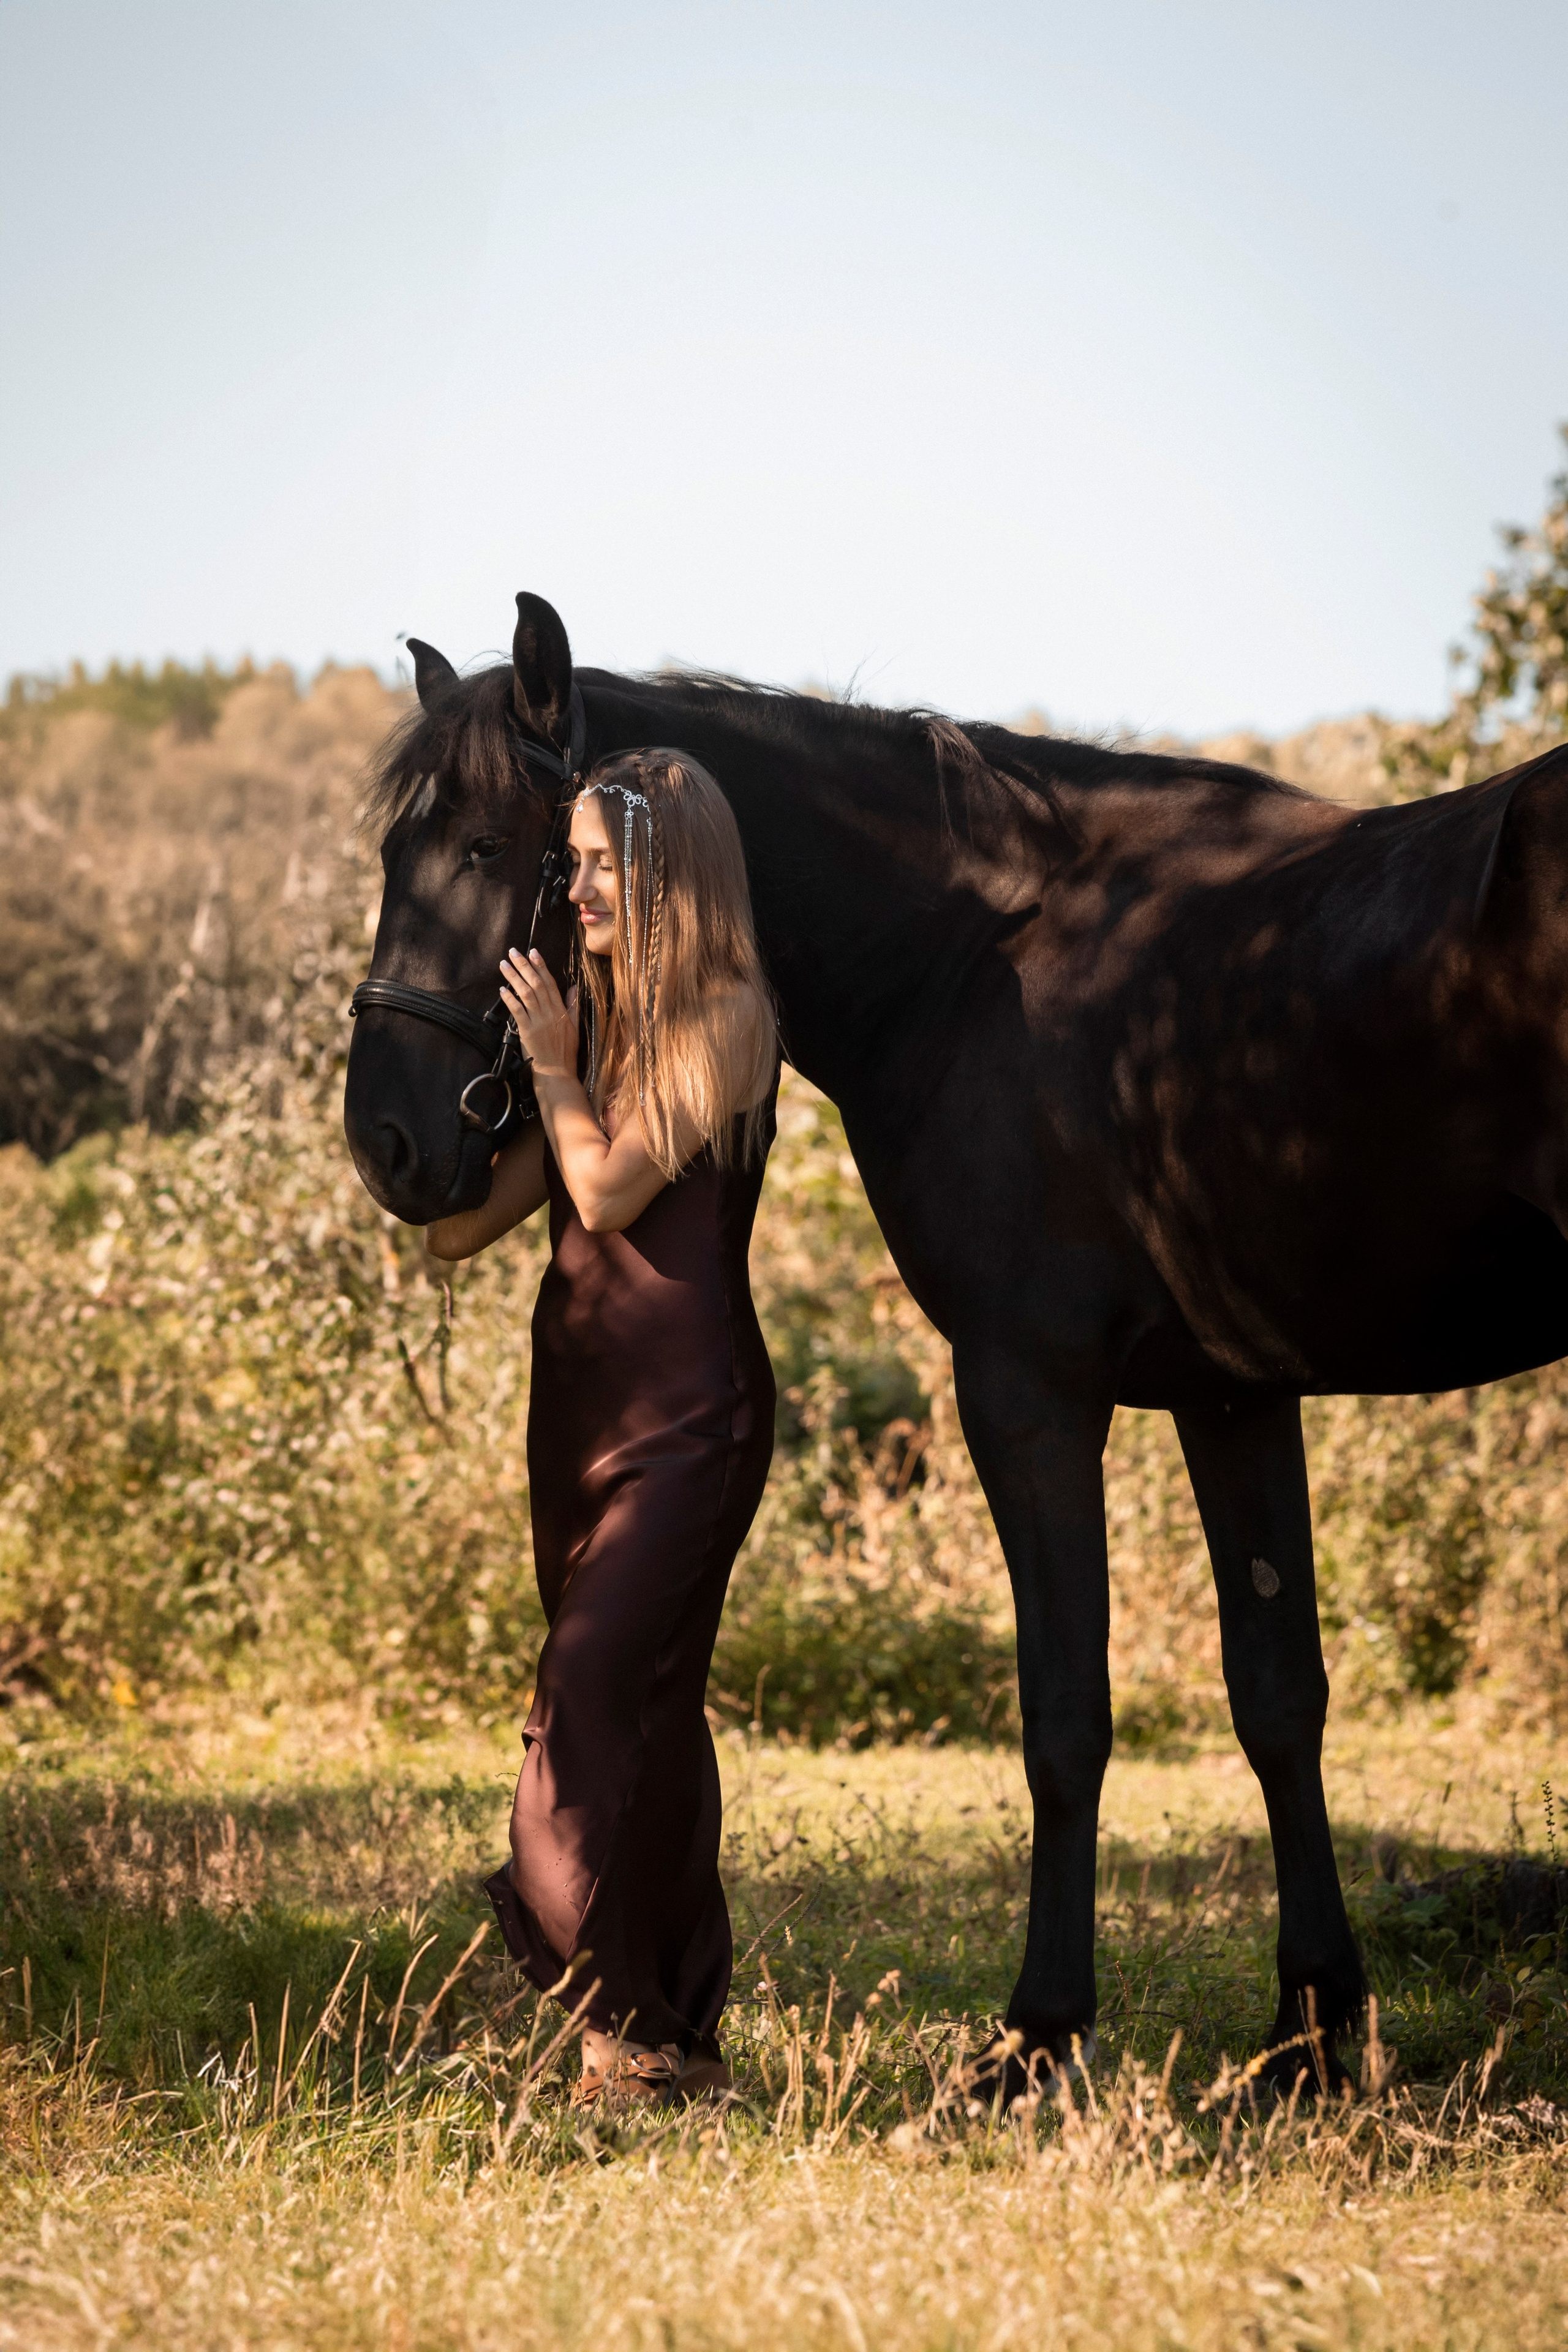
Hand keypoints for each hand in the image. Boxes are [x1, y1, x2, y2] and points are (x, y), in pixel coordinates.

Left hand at [500, 947, 577, 1078]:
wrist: (557, 1071)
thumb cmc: (565, 1052)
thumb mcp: (574, 1027)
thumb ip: (573, 1006)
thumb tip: (574, 987)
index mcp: (561, 1010)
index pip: (550, 983)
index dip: (541, 966)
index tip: (533, 952)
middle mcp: (550, 1012)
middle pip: (536, 984)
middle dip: (524, 966)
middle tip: (513, 952)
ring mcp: (539, 1021)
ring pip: (526, 993)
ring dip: (514, 978)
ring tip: (504, 965)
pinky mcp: (527, 1031)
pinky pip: (517, 1011)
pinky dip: (510, 999)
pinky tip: (502, 989)